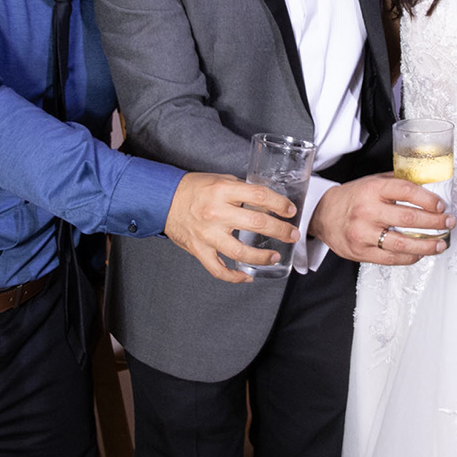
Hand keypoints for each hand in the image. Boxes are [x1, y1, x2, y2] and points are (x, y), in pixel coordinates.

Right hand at [163, 172, 298, 284]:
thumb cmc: (194, 189)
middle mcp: (216, 213)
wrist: (163, 200)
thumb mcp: (220, 180)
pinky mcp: (199, 249)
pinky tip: (246, 276)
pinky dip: (233, 276)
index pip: (259, 196)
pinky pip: (218, 269)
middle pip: (257, 223)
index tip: (291, 210)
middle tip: (293, 234)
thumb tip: (266, 200)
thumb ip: (242, 190)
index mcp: (223, 191)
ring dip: (262, 257)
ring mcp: (207, 234)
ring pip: (240, 251)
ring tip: (276, 256)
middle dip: (281, 230)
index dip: (279, 204)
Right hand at [308, 173, 454, 265]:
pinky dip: (410, 257)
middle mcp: (367, 211)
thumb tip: (428, 185)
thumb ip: (397, 183)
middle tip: (448, 223)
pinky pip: (391, 259)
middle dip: (435, 222)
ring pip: (402, 244)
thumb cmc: (351, 197)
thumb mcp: (372, 182)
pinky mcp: (361, 252)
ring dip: (427, 245)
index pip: (406, 191)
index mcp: (372, 189)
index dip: (428, 199)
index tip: (441, 205)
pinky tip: (420, 253)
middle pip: (409, 218)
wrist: (323, 214)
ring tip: (440, 244)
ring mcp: (363, 234)